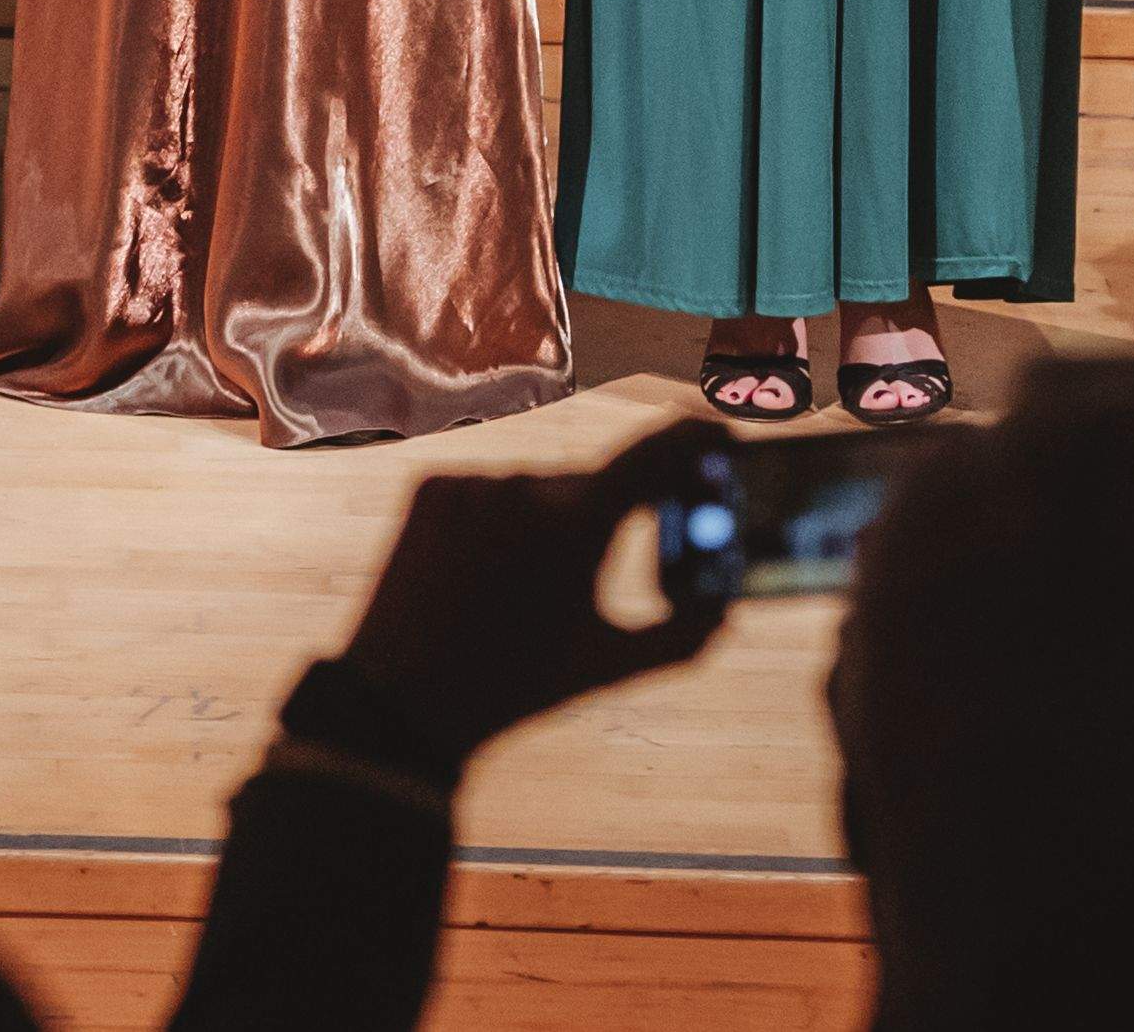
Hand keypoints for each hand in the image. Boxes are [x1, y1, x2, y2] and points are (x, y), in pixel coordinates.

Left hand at [318, 420, 735, 769]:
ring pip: (542, 490)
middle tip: (605, 565)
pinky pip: (492, 491)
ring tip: (525, 590)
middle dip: (615, 518)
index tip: (719, 436)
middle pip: (599, 485)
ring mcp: (473, 482)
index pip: (656, 453)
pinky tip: (486, 572)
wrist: (405, 697)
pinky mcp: (433, 486)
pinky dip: (504, 521)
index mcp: (577, 523)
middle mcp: (524, 485)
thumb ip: (686, 632)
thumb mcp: (612, 663)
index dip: (696, 439)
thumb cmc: (518, 685)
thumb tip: (728, 601)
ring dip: (553, 524)